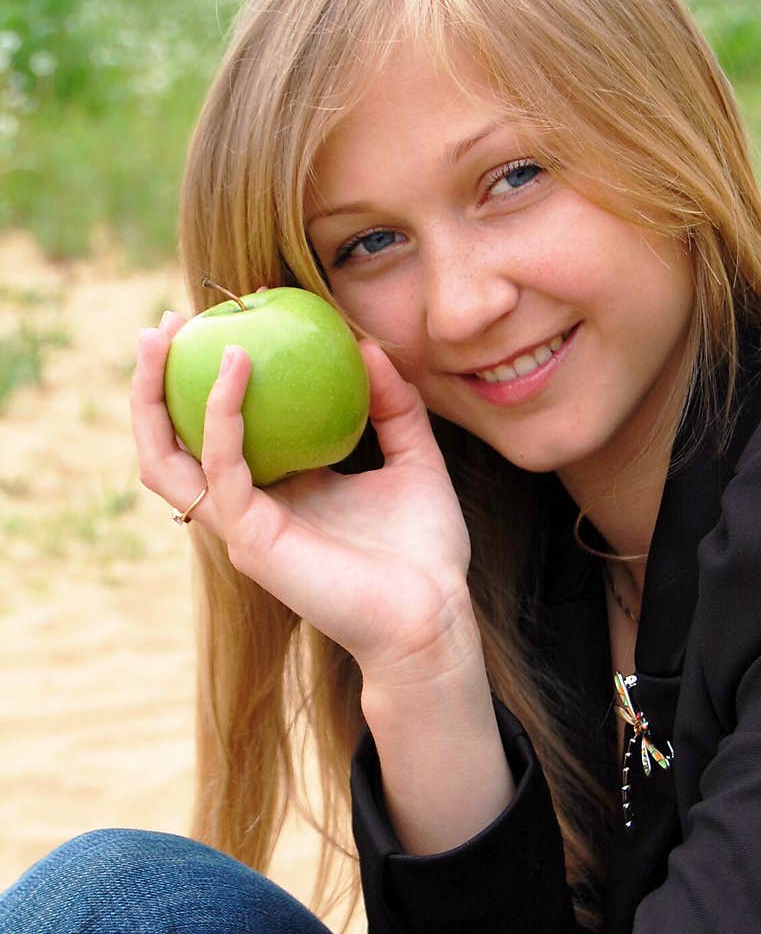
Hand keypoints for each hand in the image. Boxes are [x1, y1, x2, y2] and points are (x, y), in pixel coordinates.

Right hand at [130, 310, 478, 688]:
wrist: (434, 614)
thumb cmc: (425, 550)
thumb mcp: (415, 458)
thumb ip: (393, 404)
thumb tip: (367, 345)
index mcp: (279, 490)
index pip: (219, 432)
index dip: (204, 381)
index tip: (219, 320)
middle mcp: (248, 506)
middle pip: (173, 443)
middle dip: (154, 382)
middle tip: (166, 322)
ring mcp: (242, 525)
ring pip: (166, 459)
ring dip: (154, 396)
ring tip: (164, 337)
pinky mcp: (251, 539)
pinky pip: (221, 467)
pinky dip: (220, 414)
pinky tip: (236, 366)